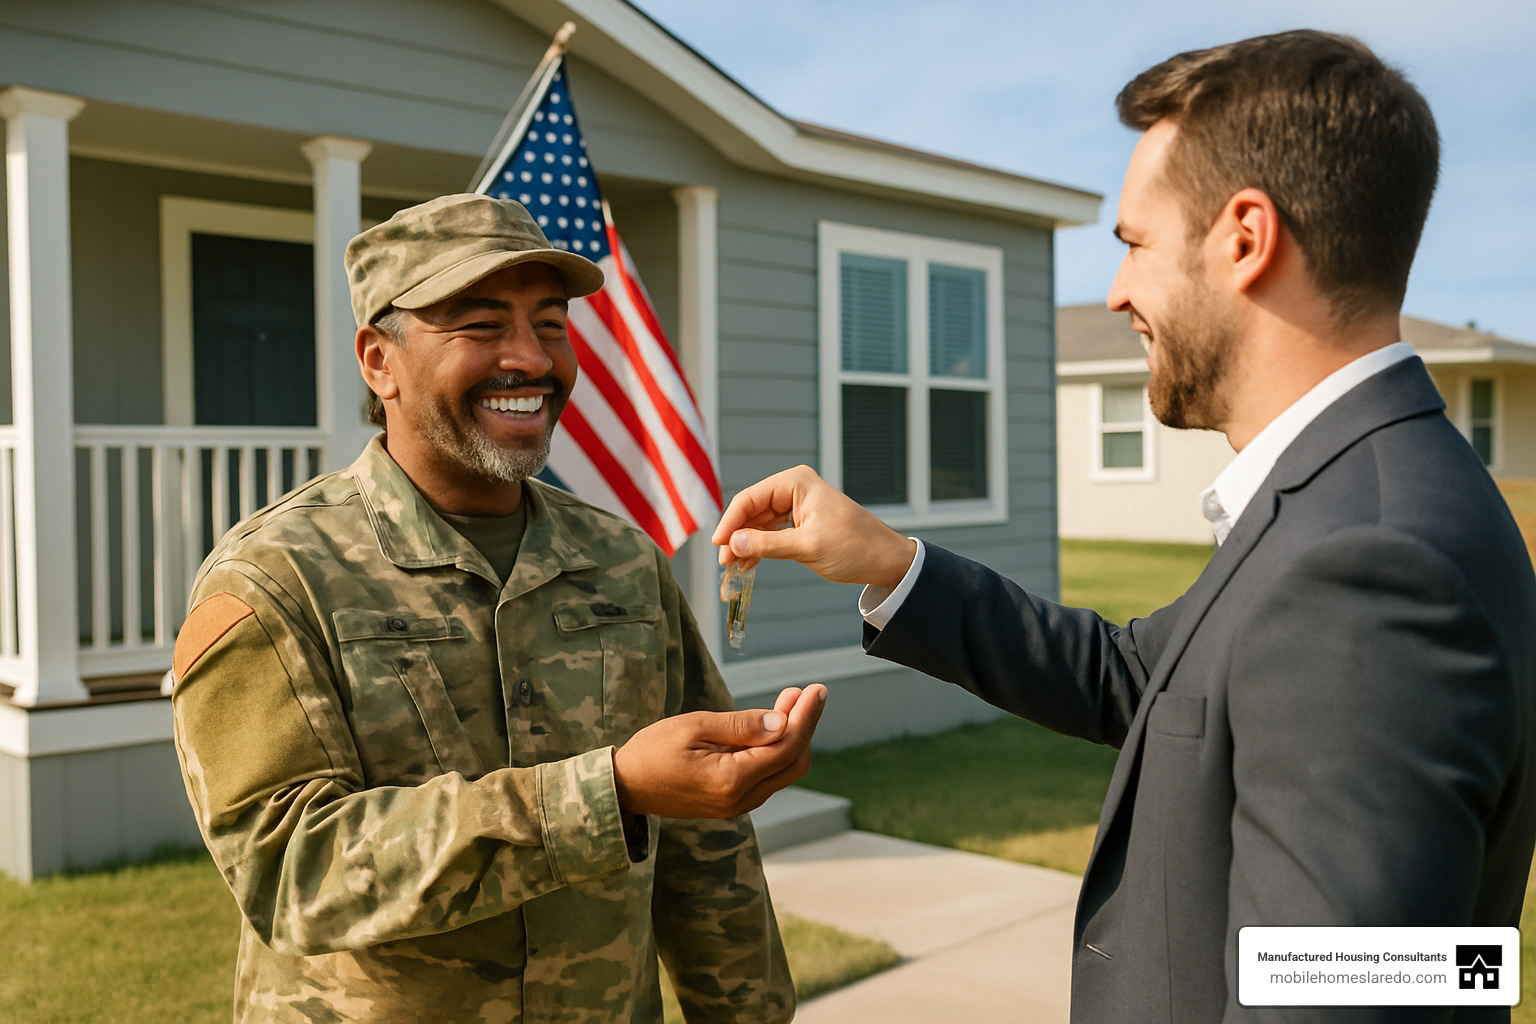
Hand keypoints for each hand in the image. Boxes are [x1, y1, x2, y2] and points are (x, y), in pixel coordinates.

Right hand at [612, 684, 827, 817]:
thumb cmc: (653, 751)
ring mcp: (737, 805)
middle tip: (803, 692)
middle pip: (793, 762)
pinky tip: (769, 724)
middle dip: (803, 725)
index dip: (806, 717)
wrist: (625, 786)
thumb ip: (741, 726)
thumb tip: (782, 722)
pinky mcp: (731, 802)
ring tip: (788, 700)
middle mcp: (740, 800)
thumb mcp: (695, 727)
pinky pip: (766, 776)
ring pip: (782, 770)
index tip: (817, 690)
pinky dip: (774, 749)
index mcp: (731, 781)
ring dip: (790, 736)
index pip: (786, 747)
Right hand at [711, 465, 916, 588]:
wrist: (885, 560)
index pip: (750, 498)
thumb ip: (768, 545)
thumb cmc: (854, 547)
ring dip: (747, 544)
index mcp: (796, 482)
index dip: (730, 522)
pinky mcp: (801, 520)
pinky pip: (772, 531)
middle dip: (737, 535)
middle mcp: (794, 487)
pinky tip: (749, 564)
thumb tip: (733, 544)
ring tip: (734, 567)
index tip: (718, 546)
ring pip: (759, 522)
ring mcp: (797, 503)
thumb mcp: (808, 547)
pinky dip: (760, 547)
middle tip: (724, 562)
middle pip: (752, 509)